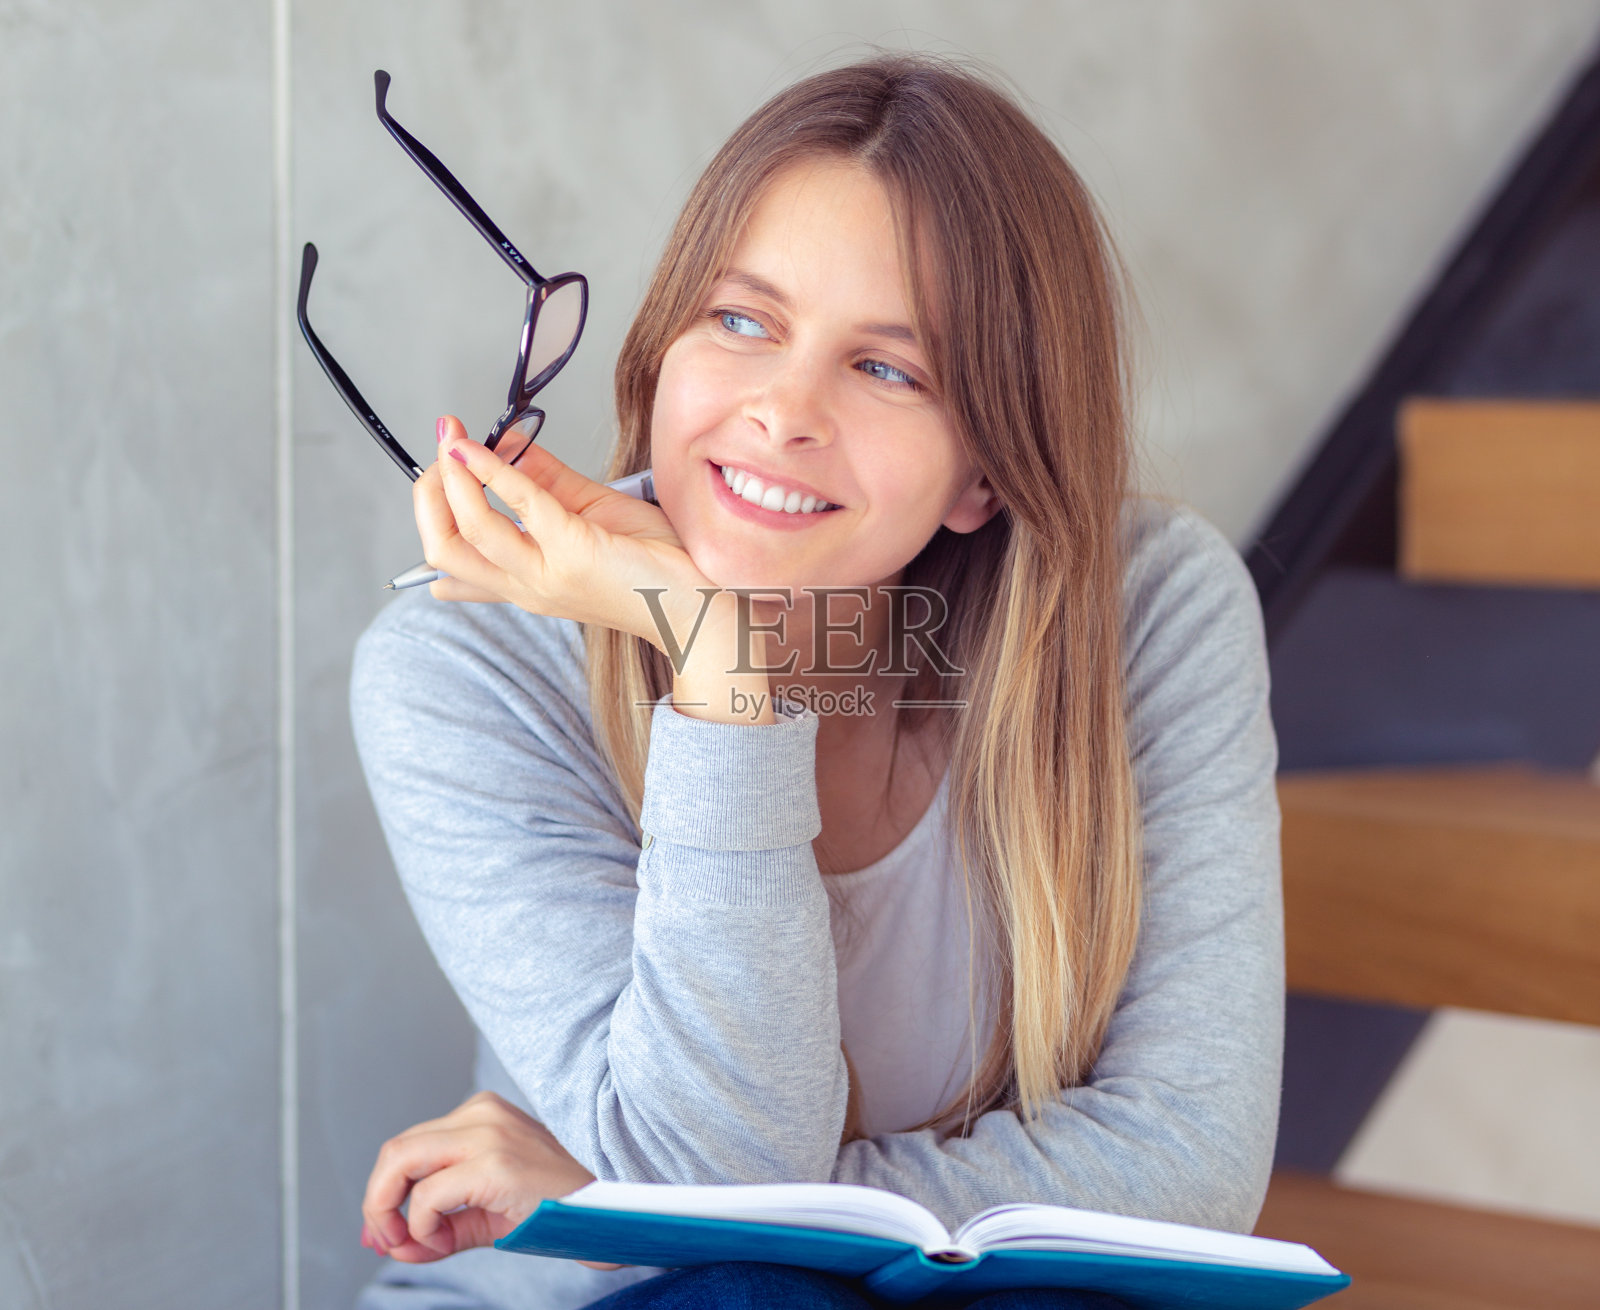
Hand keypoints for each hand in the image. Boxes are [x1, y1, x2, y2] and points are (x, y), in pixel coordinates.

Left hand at [360, 1090, 619, 1267]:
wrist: (608, 1211)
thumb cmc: (554, 1207)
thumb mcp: (486, 1213)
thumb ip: (438, 1225)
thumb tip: (389, 1243)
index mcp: (480, 1114)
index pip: (408, 1146)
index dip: (383, 1194)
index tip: (386, 1234)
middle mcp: (480, 1113)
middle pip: (395, 1150)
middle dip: (377, 1203)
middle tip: (389, 1243)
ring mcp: (487, 1134)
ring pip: (399, 1162)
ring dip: (390, 1215)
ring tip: (419, 1245)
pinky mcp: (495, 1164)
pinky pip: (427, 1197)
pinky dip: (421, 1227)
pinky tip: (445, 1242)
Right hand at [417, 415, 715, 651]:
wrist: (705, 601)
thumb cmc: (661, 563)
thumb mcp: (592, 517)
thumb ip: (548, 485)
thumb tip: (509, 447)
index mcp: (531, 584)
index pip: (456, 573)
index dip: (430, 524)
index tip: (430, 477)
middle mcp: (529, 587)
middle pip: (443, 551)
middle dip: (428, 495)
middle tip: (440, 451)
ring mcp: (547, 575)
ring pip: (466, 532)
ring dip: (450, 478)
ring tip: (452, 440)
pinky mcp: (574, 554)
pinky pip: (519, 504)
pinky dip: (492, 470)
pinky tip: (481, 445)